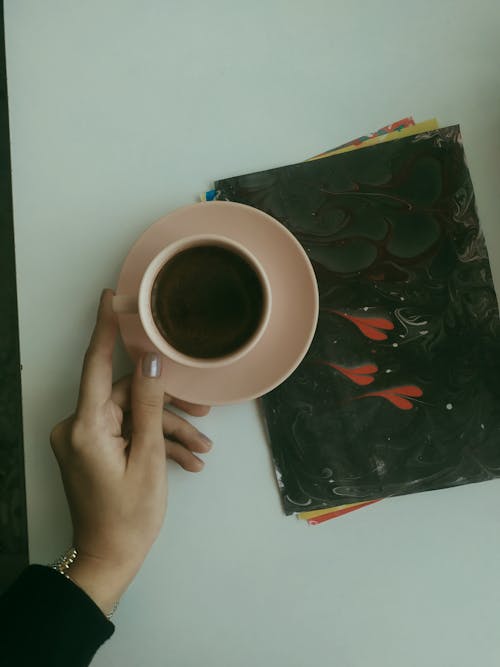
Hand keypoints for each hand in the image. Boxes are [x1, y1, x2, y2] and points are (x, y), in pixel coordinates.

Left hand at [50, 289, 211, 614]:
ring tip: (201, 448)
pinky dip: (154, 442)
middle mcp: (78, 427)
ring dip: (166, 430)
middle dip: (166, 405)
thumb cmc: (127, 517)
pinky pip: (126, 432)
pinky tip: (186, 460)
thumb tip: (151, 362)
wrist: (108, 559)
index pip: (97, 365)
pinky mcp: (93, 448)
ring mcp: (85, 439)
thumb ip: (149, 406)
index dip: (106, 329)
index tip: (112, 298)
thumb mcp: (148, 459)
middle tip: (202, 414)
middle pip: (127, 396)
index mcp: (85, 427)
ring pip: (132, 415)